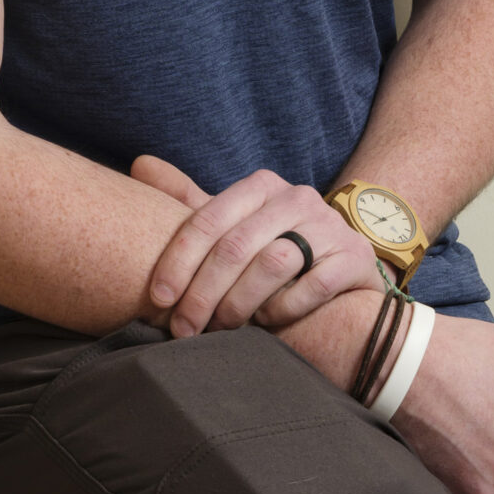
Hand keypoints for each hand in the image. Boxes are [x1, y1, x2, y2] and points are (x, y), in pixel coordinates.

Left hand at [131, 155, 387, 337]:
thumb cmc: (275, 247)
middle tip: (183, 329)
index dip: (178, 261)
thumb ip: (189, 200)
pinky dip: (283, 310)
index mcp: (260, 185)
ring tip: (221, 329)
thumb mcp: (234, 222)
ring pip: (272, 264)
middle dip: (203, 293)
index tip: (159, 299)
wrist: (344, 267)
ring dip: (239, 304)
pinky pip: (312, 287)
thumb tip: (138, 164)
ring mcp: (329, 226)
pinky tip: (267, 325)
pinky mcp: (355, 258)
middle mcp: (296, 197)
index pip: (208, 219)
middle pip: (236, 246)